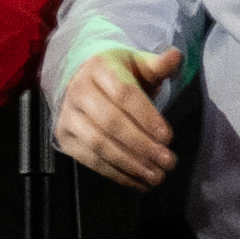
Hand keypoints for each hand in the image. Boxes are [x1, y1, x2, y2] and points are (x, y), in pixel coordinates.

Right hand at [50, 45, 182, 193]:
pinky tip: (139, 182)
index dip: (146, 117)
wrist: (85, 82)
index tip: (168, 137)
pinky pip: (90, 160)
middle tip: (168, 162)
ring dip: (130, 164)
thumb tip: (175, 56)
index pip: (123, 93)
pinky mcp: (64, 137)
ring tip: (156, 177)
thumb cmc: (120, 75)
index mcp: (99, 67)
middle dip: (142, 145)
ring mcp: (68, 115)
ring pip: (99, 144)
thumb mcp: (139, 64)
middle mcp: (78, 90)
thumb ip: (158, 65)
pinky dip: (116, 174)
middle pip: (111, 122)